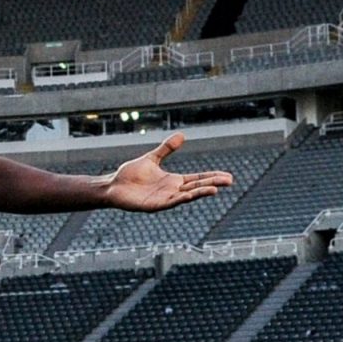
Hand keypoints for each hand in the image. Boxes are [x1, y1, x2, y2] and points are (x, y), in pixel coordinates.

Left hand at [103, 133, 233, 212]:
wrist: (113, 186)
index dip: (212, 177)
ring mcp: (163, 199)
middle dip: (212, 184)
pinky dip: (180, 199)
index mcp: (173, 181)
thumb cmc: (130, 174)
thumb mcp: (152, 158)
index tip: (228, 176)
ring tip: (215, 189)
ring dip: (200, 193)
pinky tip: (190, 196)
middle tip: (230, 181)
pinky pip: (169, 203)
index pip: (197, 179)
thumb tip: (182, 135)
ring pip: (186, 196)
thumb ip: (166, 149)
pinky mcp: (153, 206)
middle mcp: (171, 191)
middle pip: (196, 188)